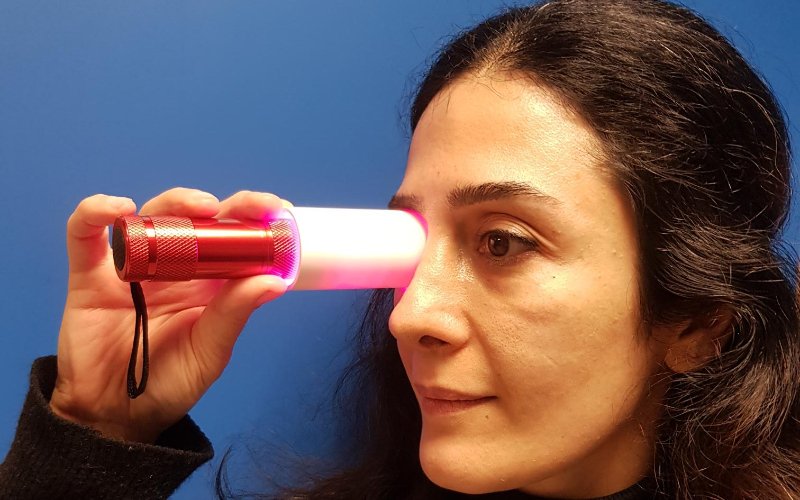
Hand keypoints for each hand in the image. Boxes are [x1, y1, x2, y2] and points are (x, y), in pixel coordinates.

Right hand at [50, 188, 288, 442]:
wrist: (113, 415)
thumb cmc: (169, 383)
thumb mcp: (210, 352)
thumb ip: (234, 314)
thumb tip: (276, 280)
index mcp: (210, 283)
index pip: (234, 239)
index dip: (254, 218)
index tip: (277, 210)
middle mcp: (175, 267)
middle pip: (197, 219)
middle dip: (224, 207)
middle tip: (245, 208)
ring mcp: (133, 266)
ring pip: (152, 216)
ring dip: (176, 202)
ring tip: (200, 208)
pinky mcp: (90, 274)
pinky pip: (85, 234)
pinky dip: (95, 212)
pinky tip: (117, 209)